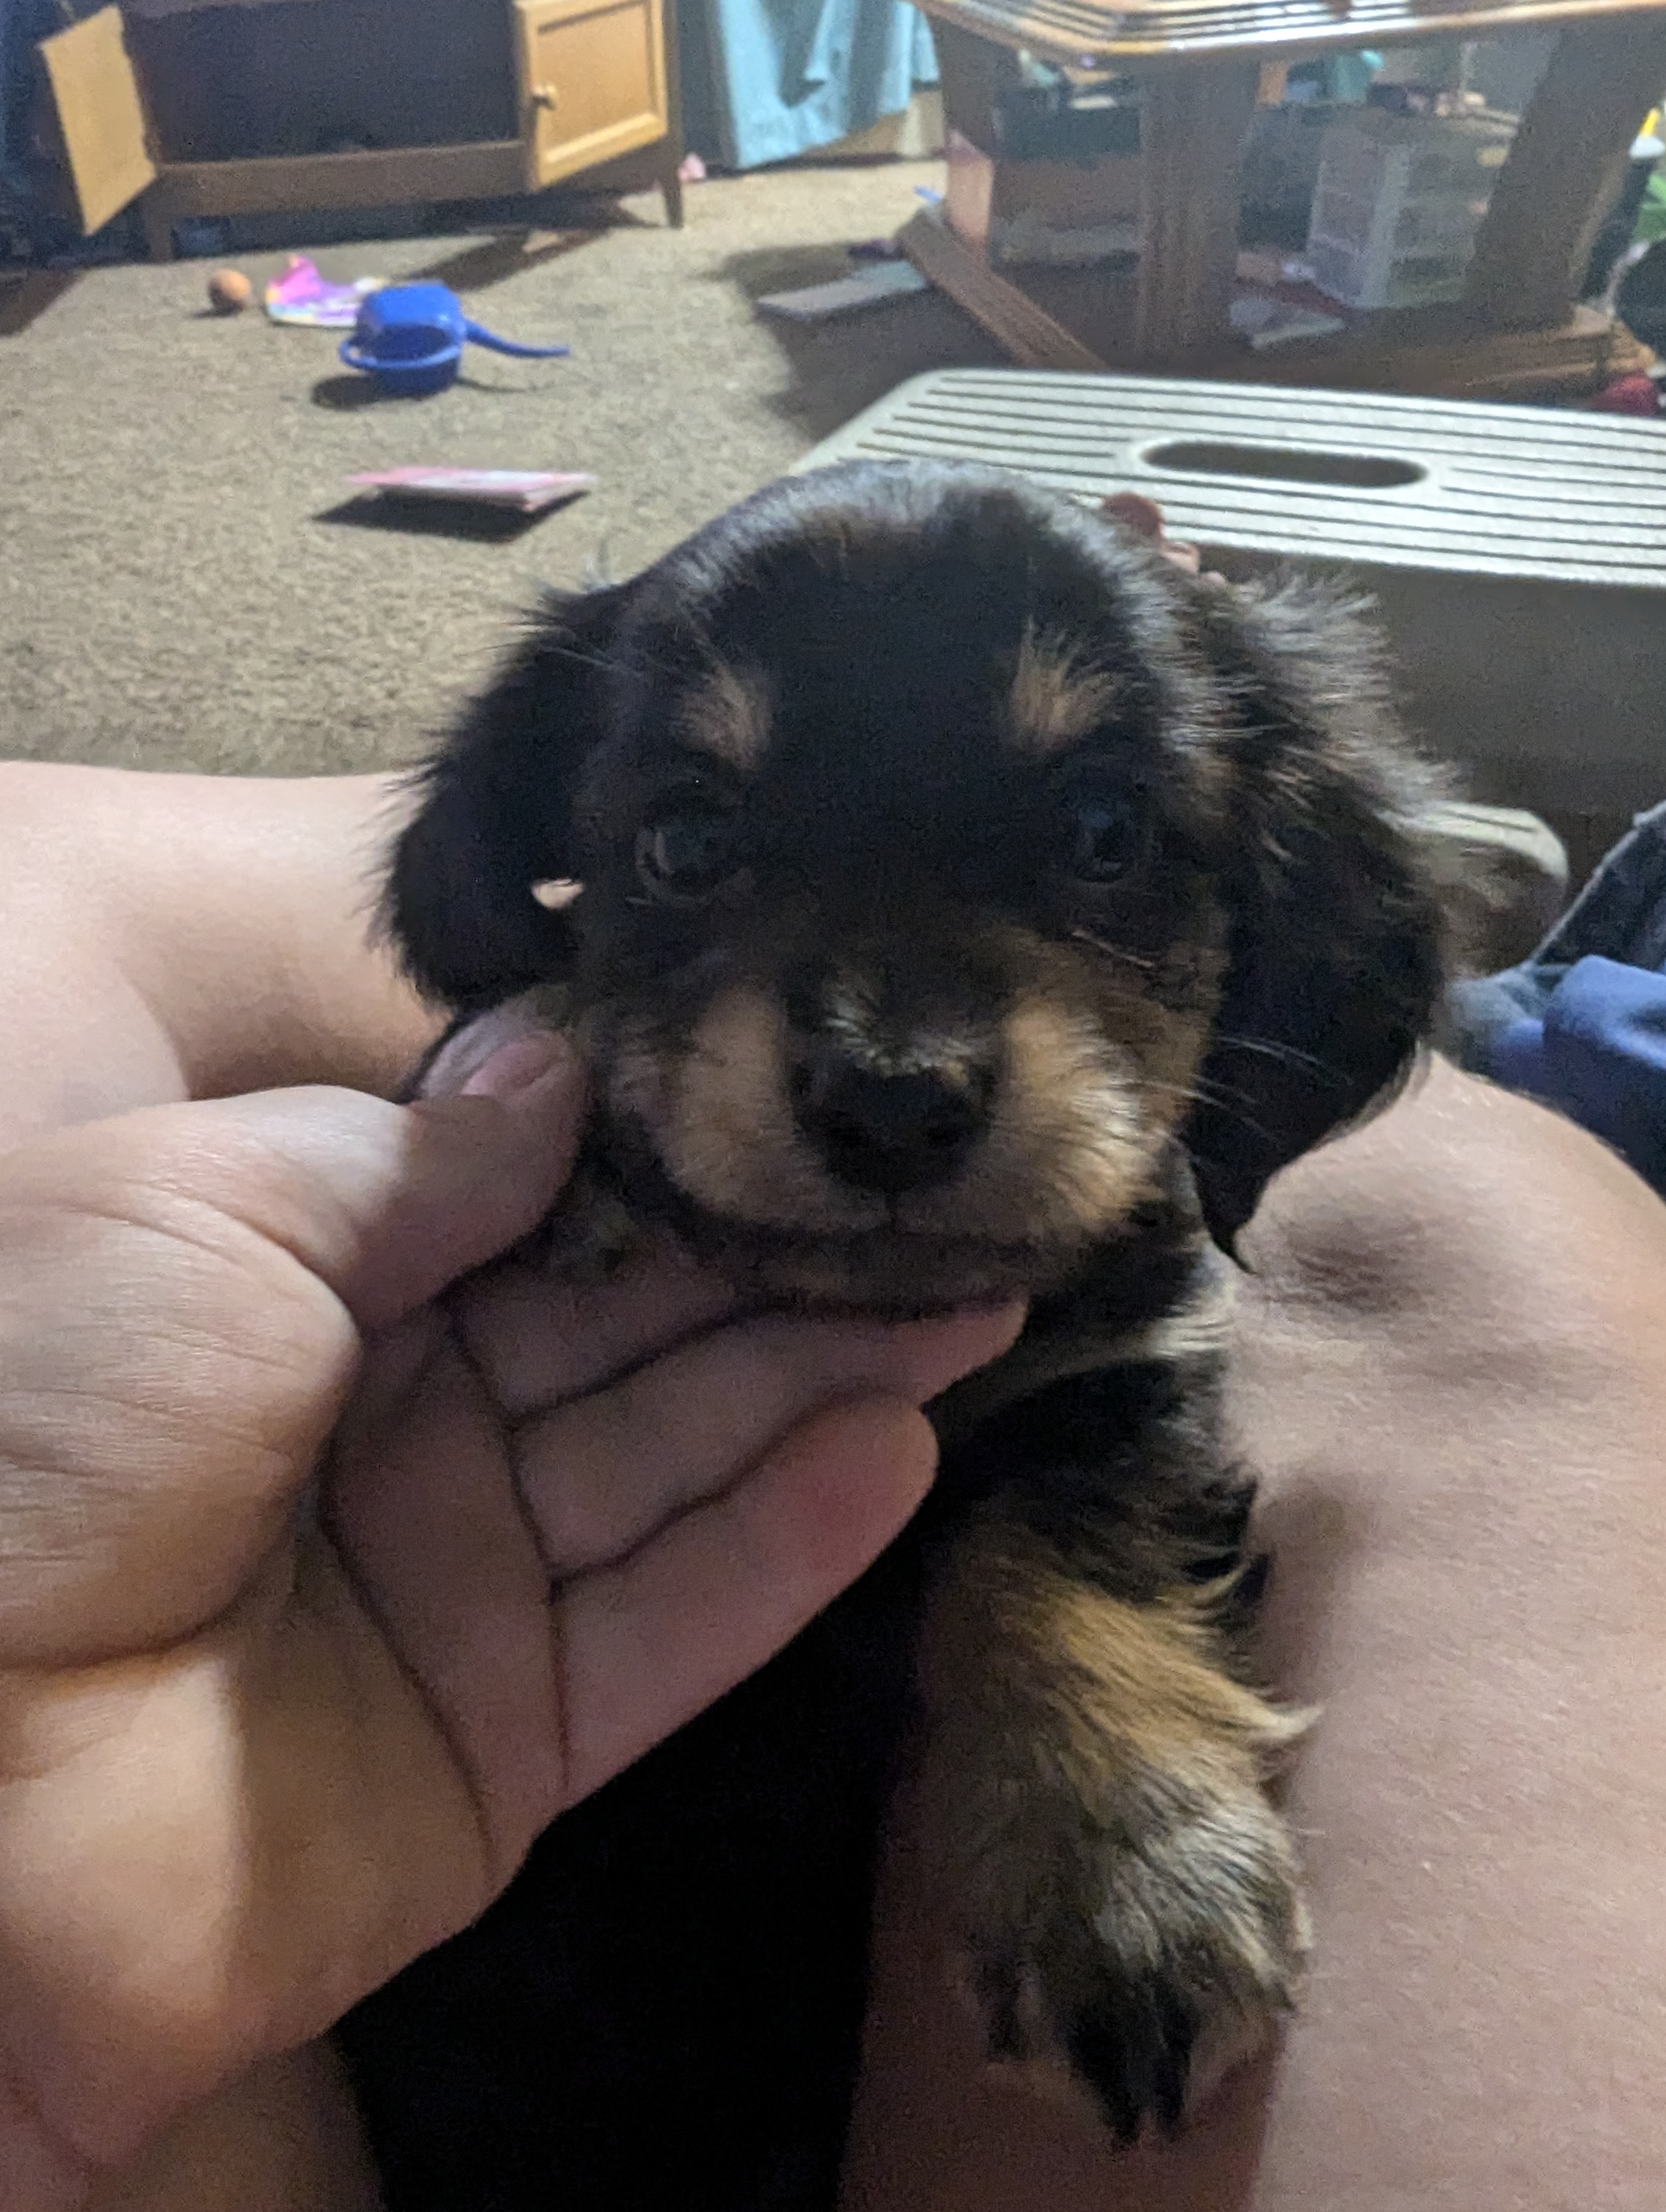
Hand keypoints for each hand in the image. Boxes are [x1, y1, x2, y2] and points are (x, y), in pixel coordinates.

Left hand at [0, 1038, 1021, 2203]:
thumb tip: (562, 1063)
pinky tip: (896, 1451)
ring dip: (821, 1388)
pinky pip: (667, 1629)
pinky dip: (783, 1551)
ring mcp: (454, 1592)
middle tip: (940, 1204)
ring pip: (674, 1469)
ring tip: (973, 1304)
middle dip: (779, 1272)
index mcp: (307, 1291)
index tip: (802, 1103)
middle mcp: (393, 1432)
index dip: (670, 1163)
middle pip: (629, 1338)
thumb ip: (409, 1152)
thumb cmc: (46, 1426)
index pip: (535, 1211)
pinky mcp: (501, 1741)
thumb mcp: (209, 1214)